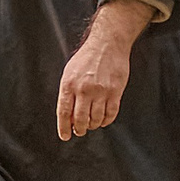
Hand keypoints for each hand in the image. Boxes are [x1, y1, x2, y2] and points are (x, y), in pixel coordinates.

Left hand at [57, 0, 155, 139]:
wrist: (108, 44)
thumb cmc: (87, 58)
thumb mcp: (70, 72)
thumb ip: (68, 93)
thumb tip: (69, 115)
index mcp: (69, 84)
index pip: (64, 112)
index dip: (64, 127)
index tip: (65, 136)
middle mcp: (84, 89)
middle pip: (80, 119)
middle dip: (80, 129)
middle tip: (80, 131)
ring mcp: (101, 91)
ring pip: (96, 119)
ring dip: (93, 125)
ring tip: (91, 124)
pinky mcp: (115, 92)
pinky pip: (111, 113)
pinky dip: (106, 120)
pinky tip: (103, 120)